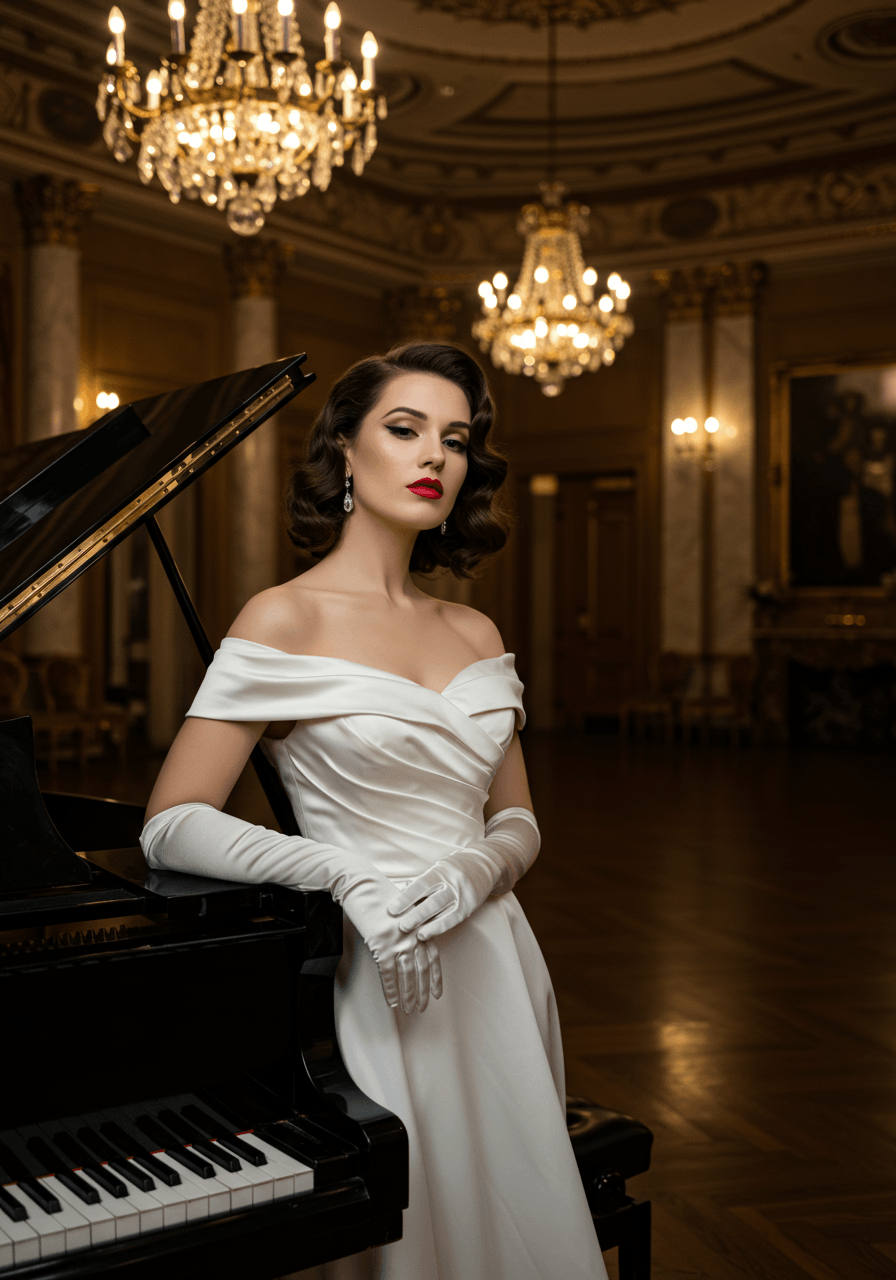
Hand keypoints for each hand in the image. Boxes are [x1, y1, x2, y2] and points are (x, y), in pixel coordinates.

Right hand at [341, 876, 442, 1013]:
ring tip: (407, 1009)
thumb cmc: (380, 894)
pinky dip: (390, 989)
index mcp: (420, 926)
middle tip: (422, 1008)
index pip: (433, 957)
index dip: (435, 978)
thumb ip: (411, 926)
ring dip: (408, 995)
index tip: (437, 994)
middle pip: (421, 970)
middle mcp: (413, 935)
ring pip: (406, 975)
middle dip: (422, 992)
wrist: (362, 885)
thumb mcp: (403, 908)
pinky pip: (387, 972)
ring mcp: (398, 940)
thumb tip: (412, 944)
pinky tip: (391, 1001)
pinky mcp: (381, 943)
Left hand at [387, 849, 499, 941]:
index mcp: (440, 871)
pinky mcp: (469, 906)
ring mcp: (462, 895)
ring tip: (415, 935)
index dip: (406, 898)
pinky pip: (453, 918)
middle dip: (416, 915)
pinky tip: (428, 933)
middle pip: (432, 901)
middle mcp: (452, 882)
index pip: (421, 886)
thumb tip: (400, 890)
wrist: (485, 864)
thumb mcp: (438, 869)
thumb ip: (422, 881)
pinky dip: (440, 927)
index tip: (391, 909)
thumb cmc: (455, 868)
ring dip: (428, 925)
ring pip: (443, 911)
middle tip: (401, 926)